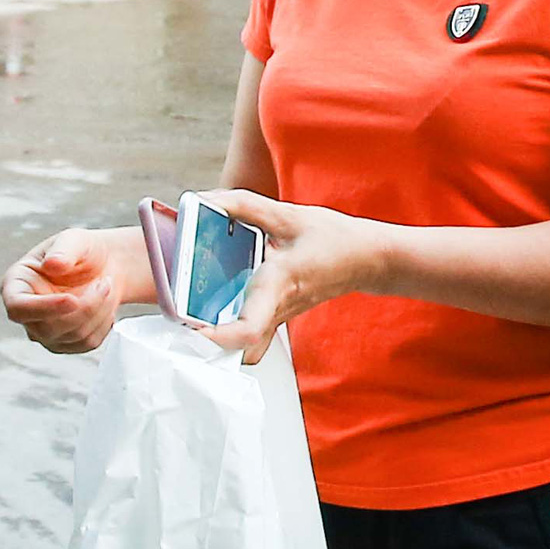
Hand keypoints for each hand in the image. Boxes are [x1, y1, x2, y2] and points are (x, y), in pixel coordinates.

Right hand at [2, 229, 122, 353]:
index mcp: (16, 285)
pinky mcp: (65, 344)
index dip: (44, 308)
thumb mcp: (74, 240)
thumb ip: (63, 249)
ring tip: (105, 286)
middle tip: (104, 283)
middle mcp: (26, 313)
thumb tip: (52, 264)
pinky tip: (103, 304)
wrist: (103, 267)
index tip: (73, 299)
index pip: (18, 308)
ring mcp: (44, 332)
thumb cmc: (83, 251)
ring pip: (72, 336)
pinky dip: (103, 323)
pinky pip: (87, 343)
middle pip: (48, 327)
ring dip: (98, 311)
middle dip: (85, 306)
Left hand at [198, 190, 393, 364]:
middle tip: (180, 321)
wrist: (368, 260)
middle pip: (240, 346)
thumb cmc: (335, 239)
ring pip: (247, 347)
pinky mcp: (280, 316)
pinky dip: (231, 332)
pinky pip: (253, 336)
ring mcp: (280, 317)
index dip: (218, 337)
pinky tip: (217, 309)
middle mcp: (277, 306)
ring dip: (219, 340)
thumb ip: (243, 205)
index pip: (248, 326)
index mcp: (279, 282)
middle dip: (207, 341)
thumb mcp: (288, 215)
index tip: (193, 329)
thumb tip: (205, 201)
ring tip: (192, 316)